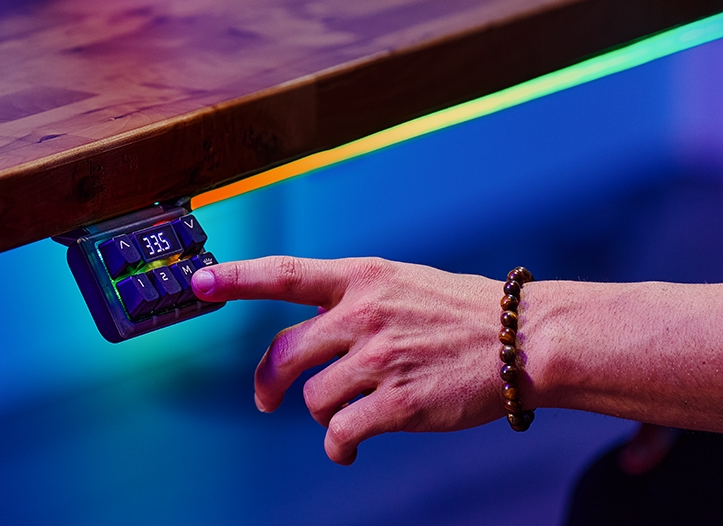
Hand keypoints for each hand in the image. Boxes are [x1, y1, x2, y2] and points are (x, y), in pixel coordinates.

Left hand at [191, 256, 506, 463]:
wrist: (525, 341)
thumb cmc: (461, 313)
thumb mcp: (400, 283)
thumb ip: (351, 297)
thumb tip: (308, 322)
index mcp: (361, 278)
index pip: (284, 274)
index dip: (236, 278)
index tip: (198, 280)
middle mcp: (363, 314)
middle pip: (284, 353)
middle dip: (268, 382)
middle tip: (266, 397)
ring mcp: (379, 359)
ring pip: (313, 399)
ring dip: (322, 415)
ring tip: (345, 417)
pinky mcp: (397, 403)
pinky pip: (341, 434)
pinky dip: (338, 447)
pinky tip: (348, 448)